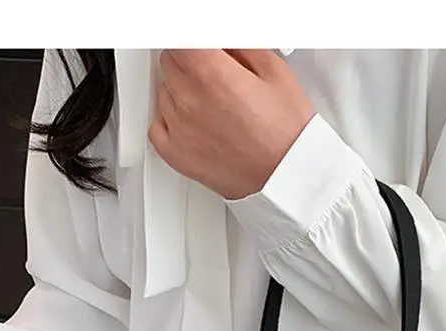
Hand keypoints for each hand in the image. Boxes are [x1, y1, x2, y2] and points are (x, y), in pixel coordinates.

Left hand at [149, 49, 314, 199]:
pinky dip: (171, 121)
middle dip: (191, 63)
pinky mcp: (174, 154)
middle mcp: (189, 100)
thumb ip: (239, 44)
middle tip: (218, 79)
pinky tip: (196, 124)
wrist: (287, 178)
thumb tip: (221, 38)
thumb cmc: (287, 135)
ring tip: (215, 108)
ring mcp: (178, 128)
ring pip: (165, 91)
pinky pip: (158, 124)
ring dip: (183, 92)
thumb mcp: (275, 71)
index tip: (203, 48)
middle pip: (170, 61)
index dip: (195, 41)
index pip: (179, 37)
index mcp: (211, 74)